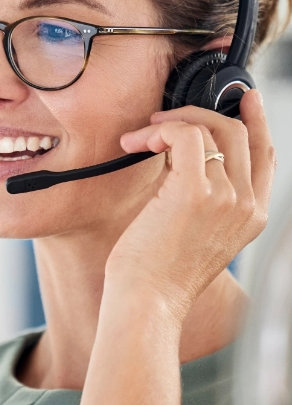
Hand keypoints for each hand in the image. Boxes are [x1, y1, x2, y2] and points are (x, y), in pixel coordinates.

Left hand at [104, 89, 275, 328]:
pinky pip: (185, 134)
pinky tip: (139, 142)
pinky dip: (160, 129)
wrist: (148, 305)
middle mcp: (246, 205)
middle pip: (239, 133)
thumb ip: (203, 197)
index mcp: (252, 218)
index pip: (265, 155)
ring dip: (169, 123)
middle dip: (200, 114)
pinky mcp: (194, 191)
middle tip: (165, 117)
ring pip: (210, 129)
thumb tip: (181, 154)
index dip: (257, 121)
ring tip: (140, 138)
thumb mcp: (197, 234)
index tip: (244, 98)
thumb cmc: (159, 276)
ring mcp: (225, 196)